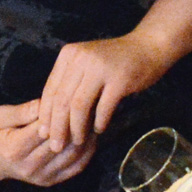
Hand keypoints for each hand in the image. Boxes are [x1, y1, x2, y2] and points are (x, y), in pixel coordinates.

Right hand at [0, 101, 94, 185]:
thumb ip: (23, 111)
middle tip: (93, 104)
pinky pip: (75, 168)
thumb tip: (46, 103)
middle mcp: (29, 166)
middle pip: (62, 142)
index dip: (62, 113)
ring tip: (95, 118)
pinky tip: (92, 137)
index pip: (45, 128)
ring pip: (72, 155)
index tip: (76, 96)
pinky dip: (87, 152)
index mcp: (14, 149)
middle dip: (78, 123)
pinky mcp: (49, 181)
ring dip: (87, 137)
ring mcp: (40, 177)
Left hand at [37, 33, 173, 150]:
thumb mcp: (86, 62)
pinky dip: (99, 122)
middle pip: (61, 100)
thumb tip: (52, 116)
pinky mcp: (119, 79)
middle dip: (57, 127)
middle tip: (56, 146)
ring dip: (77, 128)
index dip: (45, 114)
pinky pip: (103, 108)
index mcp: (69, 55)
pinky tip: (98, 130)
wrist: (149, 46)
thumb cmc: (115, 59)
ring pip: (79, 105)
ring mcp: (100, 68)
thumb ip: (70, 81)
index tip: (42, 133)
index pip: (50, 89)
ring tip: (77, 142)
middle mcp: (81, 58)